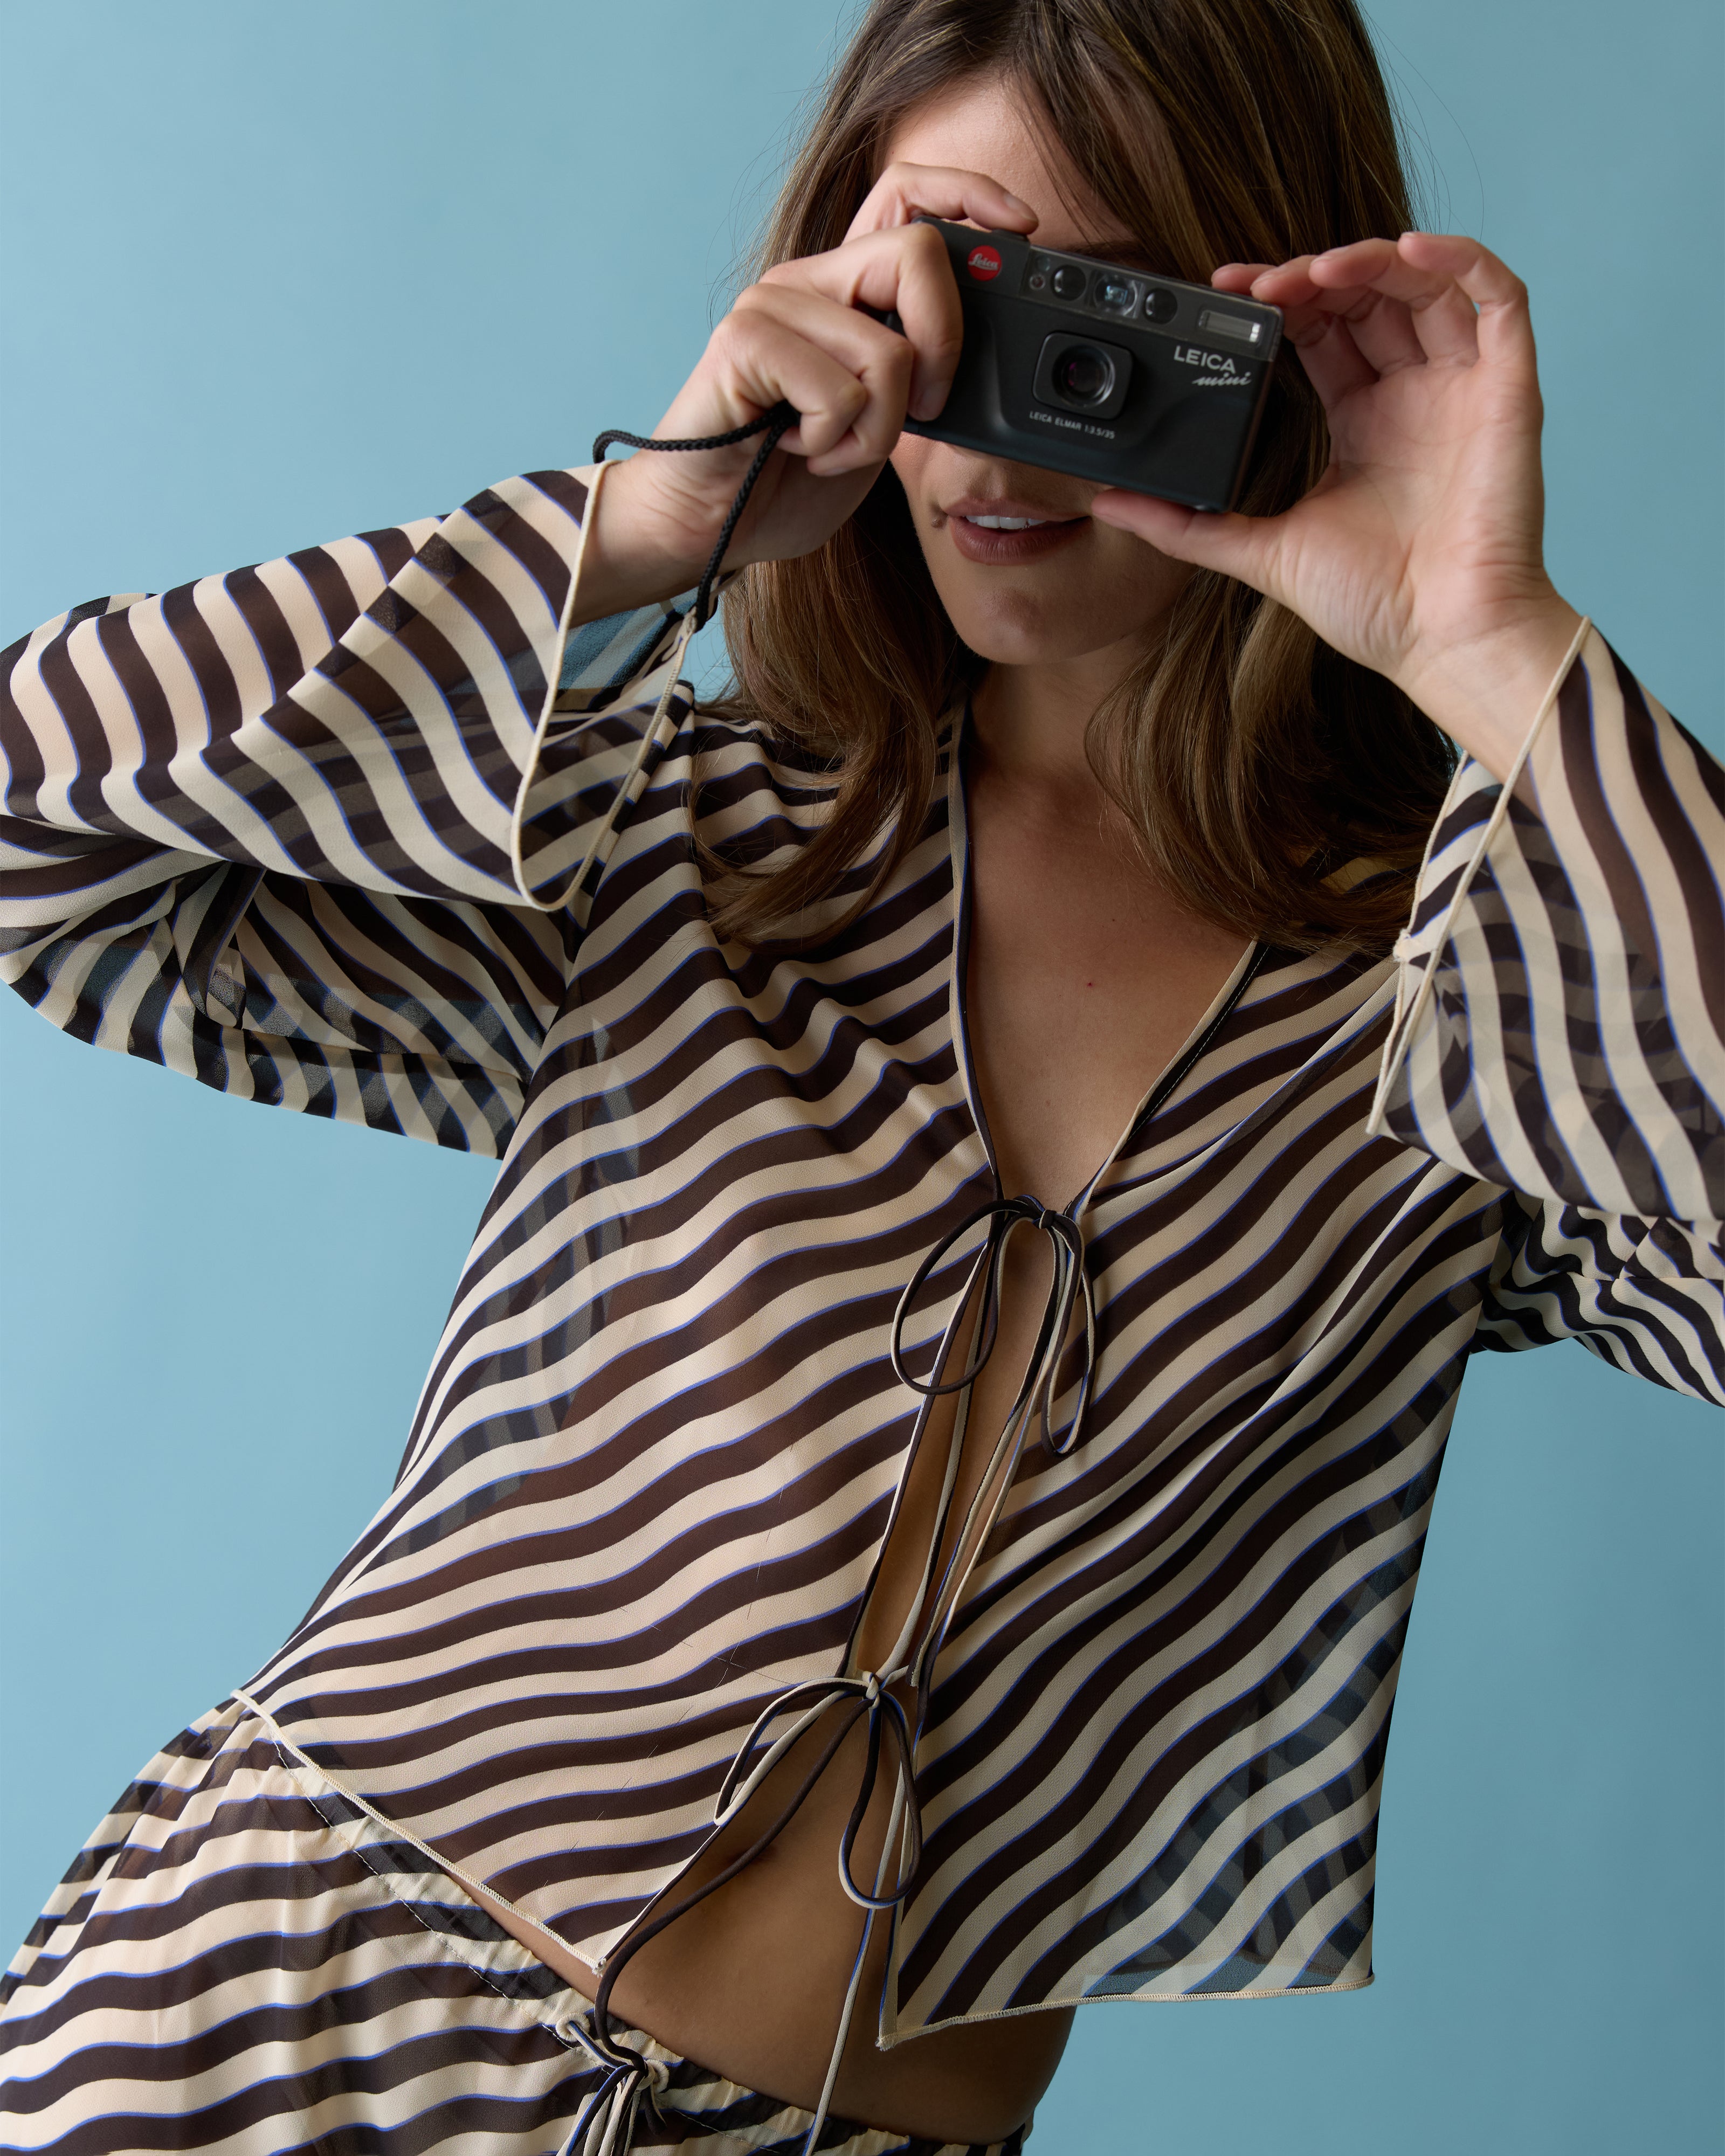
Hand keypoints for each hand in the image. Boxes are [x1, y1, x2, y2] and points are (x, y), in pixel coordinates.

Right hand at [582, 165, 1036, 621]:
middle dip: (946, 345)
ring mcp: (773, 304)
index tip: (1021, 226)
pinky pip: (839, 391)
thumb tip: (984, 356)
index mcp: (844, 289)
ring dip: (878, 429)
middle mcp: (809, 281)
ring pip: (887, 348)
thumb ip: (918, 379)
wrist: (705, 524)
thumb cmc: (786, 478)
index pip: (907, 191)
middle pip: (918, 252)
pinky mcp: (744, 342)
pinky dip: (835, 442)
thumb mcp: (880, 423)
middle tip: (922, 409)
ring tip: (830, 449)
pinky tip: (798, 449)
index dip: (969, 191)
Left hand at [1089, 233, 1583, 775]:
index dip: (1280, 300)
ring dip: (1368, 260)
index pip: (1322, 331)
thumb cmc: (1374, 605)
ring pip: (1423, 283)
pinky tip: (1406, 251)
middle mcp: (1412, 395)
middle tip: (1259, 285)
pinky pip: (1498, 297)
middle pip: (1366, 297)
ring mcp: (1463, 386)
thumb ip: (1186, 525)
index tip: (1227, 290)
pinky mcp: (1509, 387)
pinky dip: (1457, 258)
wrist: (1442, 640)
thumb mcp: (1260, 552)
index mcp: (1362, 422)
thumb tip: (1110, 504)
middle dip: (1311, 275)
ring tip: (1315, 271)